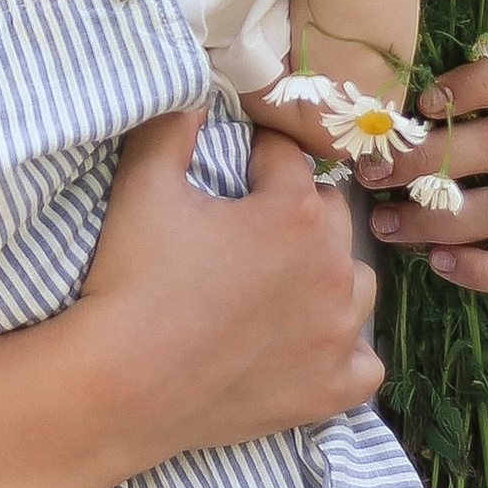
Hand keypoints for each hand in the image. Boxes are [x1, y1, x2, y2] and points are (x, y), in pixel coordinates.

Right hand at [77, 107, 382, 445]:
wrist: (120, 384)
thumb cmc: (132, 281)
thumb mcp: (143, 185)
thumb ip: (171, 127)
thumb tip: (195, 98)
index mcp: (295, 214)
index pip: (287, 159)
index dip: (255, 158)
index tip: (234, 168)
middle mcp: (332, 270)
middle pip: (333, 216)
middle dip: (298, 213)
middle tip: (248, 230)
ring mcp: (337, 335)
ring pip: (359, 285)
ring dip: (329, 276)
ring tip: (285, 284)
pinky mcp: (329, 390)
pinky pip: (366, 365)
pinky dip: (345, 352)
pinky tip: (312, 345)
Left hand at [349, 46, 487, 298]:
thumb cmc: (473, 163)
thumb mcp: (464, 128)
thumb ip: (435, 119)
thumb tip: (372, 127)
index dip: (474, 84)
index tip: (422, 104)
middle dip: (426, 161)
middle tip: (372, 174)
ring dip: (437, 220)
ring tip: (387, 225)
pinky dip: (479, 269)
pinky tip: (437, 262)